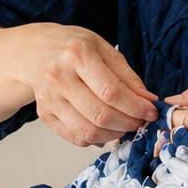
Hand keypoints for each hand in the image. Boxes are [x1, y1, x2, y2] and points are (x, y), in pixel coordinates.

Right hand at [21, 24, 158, 146]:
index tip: (150, 111)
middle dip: (128, 123)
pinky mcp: (44, 115)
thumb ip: (127, 76)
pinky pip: (76, 137)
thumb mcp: (104, 49)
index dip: (135, 106)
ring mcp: (48, 99)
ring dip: (114, 134)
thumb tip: (148, 100)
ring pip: (88, 131)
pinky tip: (107, 129)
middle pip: (100, 114)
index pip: (111, 91)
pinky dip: (97, 139)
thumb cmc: (74, 48)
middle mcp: (58, 77)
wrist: (37, 52)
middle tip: (141, 121)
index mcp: (76, 54)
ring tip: (126, 126)